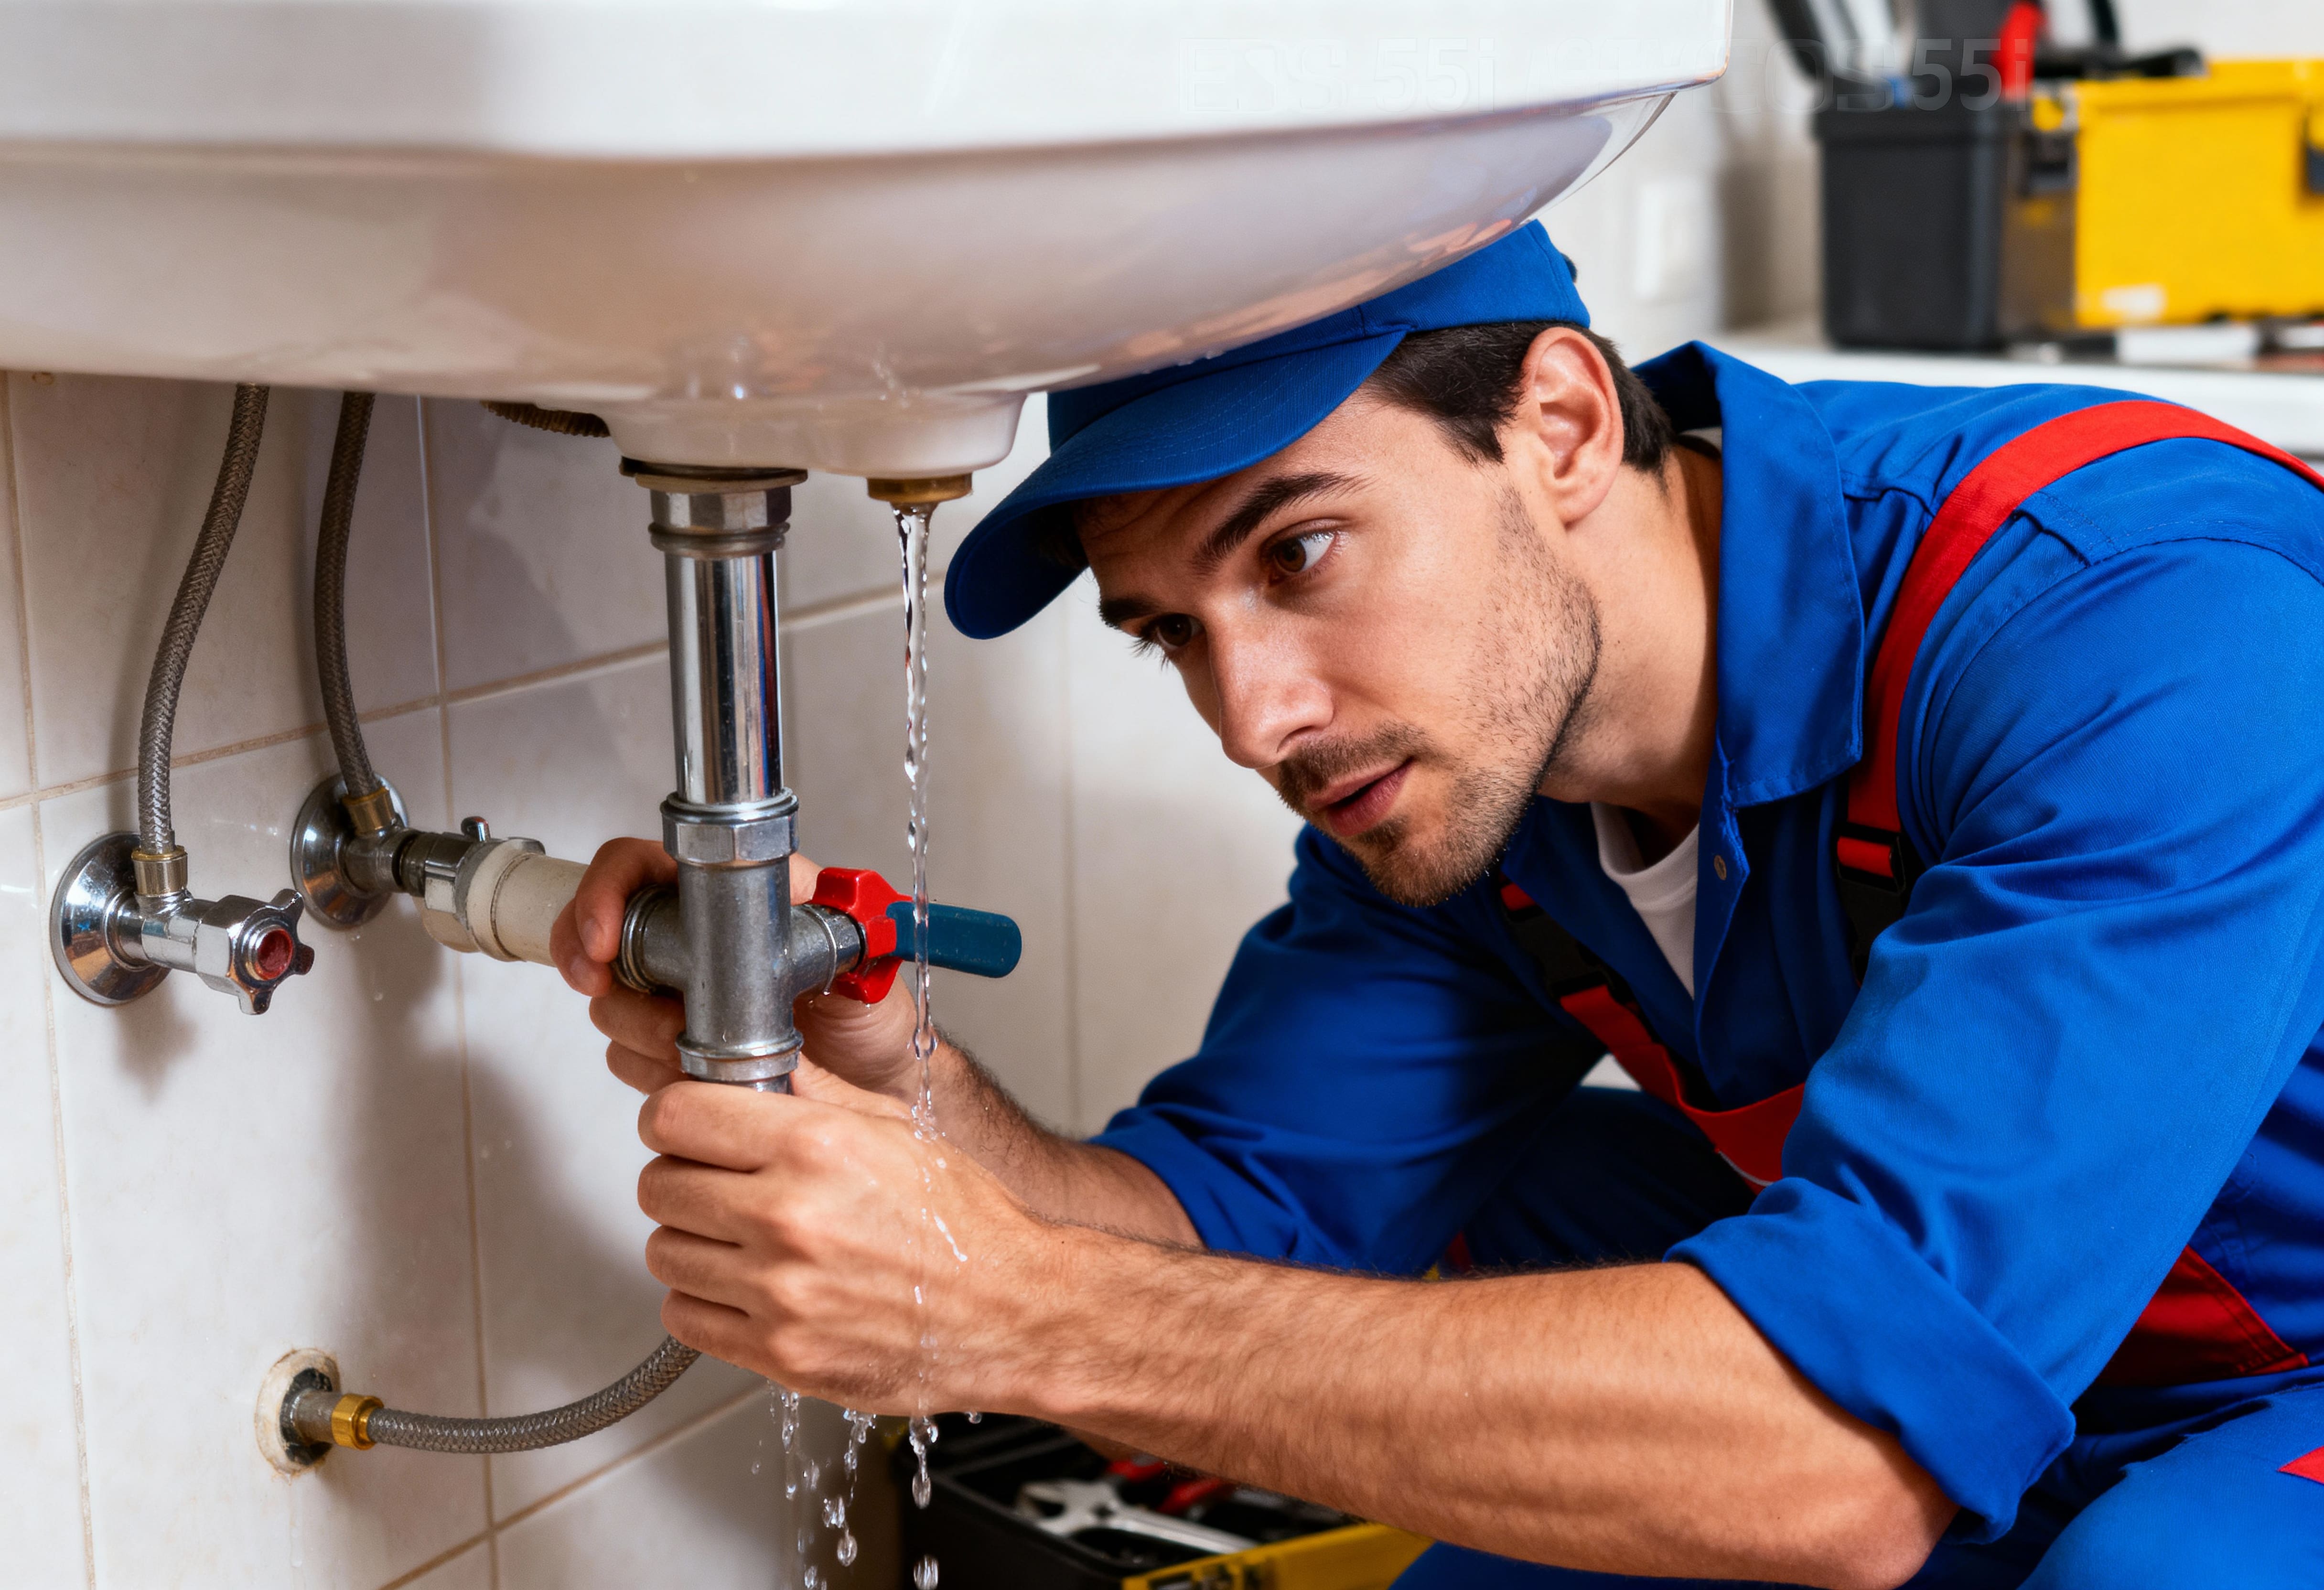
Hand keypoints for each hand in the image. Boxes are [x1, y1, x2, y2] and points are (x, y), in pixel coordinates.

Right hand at [549, 837, 928, 1102]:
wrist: (878, 1088)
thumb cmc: (873, 1019)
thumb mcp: (860, 960)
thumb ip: (829, 924)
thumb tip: (806, 894)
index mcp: (732, 893)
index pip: (638, 866)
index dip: (605, 893)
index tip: (600, 940)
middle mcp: (695, 937)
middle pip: (602, 935)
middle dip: (607, 977)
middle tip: (645, 1012)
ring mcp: (678, 994)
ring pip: (611, 1001)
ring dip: (639, 1030)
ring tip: (692, 1046)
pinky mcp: (673, 1046)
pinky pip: (626, 1055)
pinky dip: (649, 1068)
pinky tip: (689, 1070)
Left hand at [634, 1070, 1067, 1410]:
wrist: (1014, 1311)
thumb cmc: (966, 1221)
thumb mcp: (897, 1129)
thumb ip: (815, 1094)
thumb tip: (756, 1064)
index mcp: (815, 1145)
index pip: (673, 1115)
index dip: (673, 1117)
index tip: (687, 1126)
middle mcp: (788, 1216)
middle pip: (657, 1184)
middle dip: (682, 1176)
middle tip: (719, 1182)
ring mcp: (779, 1291)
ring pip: (663, 1252)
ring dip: (692, 1240)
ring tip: (739, 1238)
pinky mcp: (779, 1353)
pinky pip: (685, 1317)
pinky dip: (704, 1300)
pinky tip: (745, 1285)